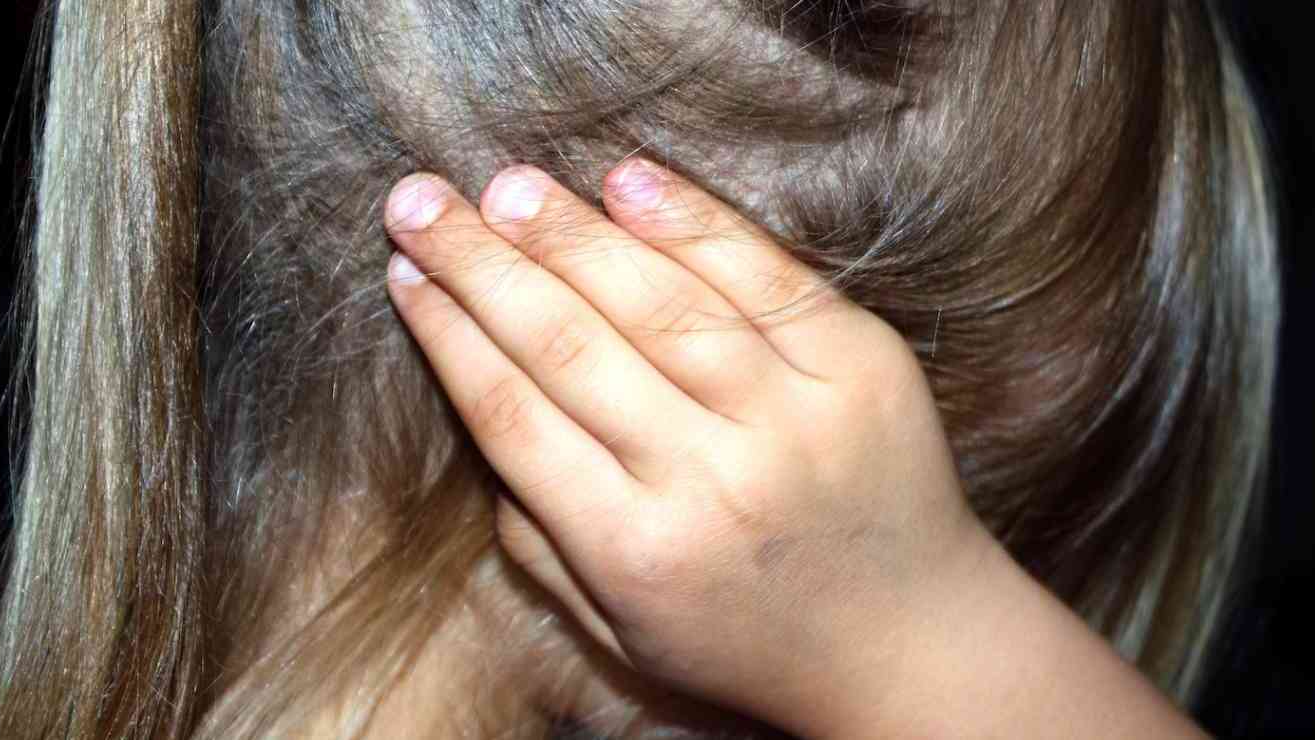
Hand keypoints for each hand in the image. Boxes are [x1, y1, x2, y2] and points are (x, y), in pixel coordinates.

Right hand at [383, 158, 984, 734]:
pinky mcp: (860, 368)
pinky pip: (762, 275)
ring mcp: (794, 417)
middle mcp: (710, 479)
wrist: (909, 641)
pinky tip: (626, 182)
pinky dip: (690, 222)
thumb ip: (539, 538)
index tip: (406, 277)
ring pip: (658, 300)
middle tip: (421, 203)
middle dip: (481, 265)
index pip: (513, 417)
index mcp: (635, 551)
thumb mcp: (619, 628)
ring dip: (570, 234)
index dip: (450, 335)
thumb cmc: (745, 638)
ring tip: (506, 188)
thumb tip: (481, 412)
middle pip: (568, 344)